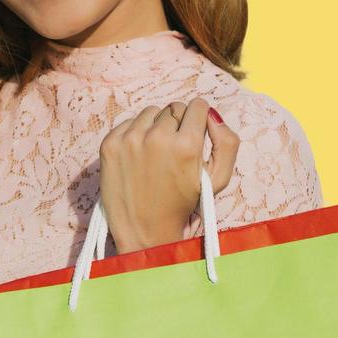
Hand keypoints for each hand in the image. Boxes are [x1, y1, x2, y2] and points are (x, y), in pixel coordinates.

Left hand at [98, 98, 239, 253]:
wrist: (144, 231)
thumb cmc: (183, 205)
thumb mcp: (219, 179)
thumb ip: (227, 142)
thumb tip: (212, 113)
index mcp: (187, 145)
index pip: (197, 106)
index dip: (199, 119)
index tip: (194, 131)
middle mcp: (157, 138)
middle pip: (174, 109)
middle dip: (178, 123)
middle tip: (175, 148)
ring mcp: (130, 140)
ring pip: (151, 112)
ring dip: (156, 126)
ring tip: (157, 152)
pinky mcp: (110, 144)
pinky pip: (128, 122)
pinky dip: (135, 133)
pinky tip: (139, 156)